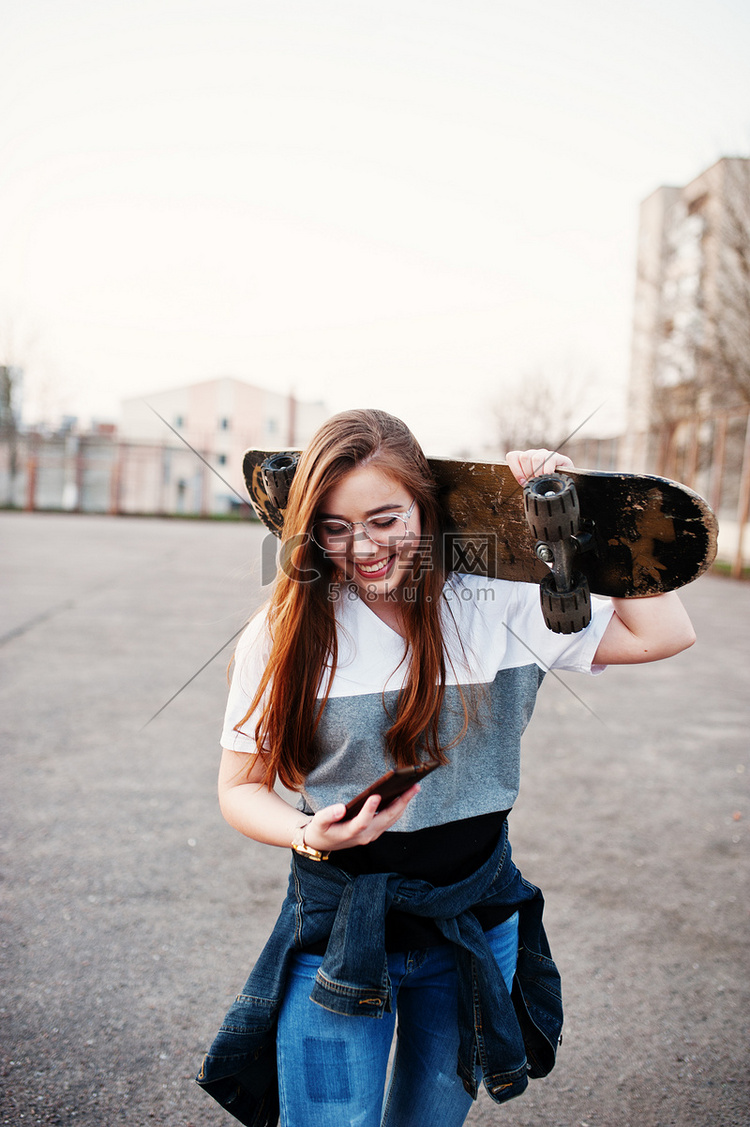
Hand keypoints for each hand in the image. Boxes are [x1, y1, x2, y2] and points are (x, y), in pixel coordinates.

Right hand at [301, 784, 420, 852]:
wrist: (323, 843)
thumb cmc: (321, 829)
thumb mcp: (318, 822)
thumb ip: (328, 815)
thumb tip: (340, 808)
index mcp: (349, 833)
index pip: (362, 822)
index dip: (369, 810)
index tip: (375, 795)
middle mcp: (364, 836)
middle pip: (386, 819)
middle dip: (401, 802)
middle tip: (413, 786)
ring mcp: (372, 835)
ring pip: (391, 819)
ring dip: (403, 804)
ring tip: (413, 787)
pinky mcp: (375, 832)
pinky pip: (390, 819)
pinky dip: (399, 807)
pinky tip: (404, 795)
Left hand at [505, 448, 573, 486]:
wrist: (567, 485)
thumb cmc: (547, 486)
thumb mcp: (533, 485)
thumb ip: (525, 482)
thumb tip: (523, 483)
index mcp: (525, 460)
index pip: (512, 456)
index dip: (516, 470)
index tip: (522, 481)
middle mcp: (534, 454)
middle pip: (524, 457)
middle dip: (528, 473)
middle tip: (535, 482)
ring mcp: (546, 454)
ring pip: (536, 458)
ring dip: (538, 473)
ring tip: (542, 481)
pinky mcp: (557, 457)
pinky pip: (549, 460)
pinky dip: (547, 471)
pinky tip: (549, 478)